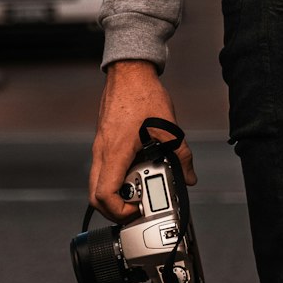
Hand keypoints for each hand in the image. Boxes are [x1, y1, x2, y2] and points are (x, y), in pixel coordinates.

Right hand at [89, 60, 196, 220]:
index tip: (136, 208)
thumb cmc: (142, 94)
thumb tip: (189, 176)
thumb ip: (181, 155)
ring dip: (117, 193)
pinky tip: (139, 169)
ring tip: (140, 188)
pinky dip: (118, 178)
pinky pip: (105, 169)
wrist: (129, 73)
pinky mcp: (104, 142)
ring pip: (98, 182)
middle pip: (94, 195)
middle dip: (113, 209)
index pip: (104, 194)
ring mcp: (101, 147)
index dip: (118, 210)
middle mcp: (102, 152)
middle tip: (135, 207)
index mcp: (115, 151)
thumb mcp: (169, 127)